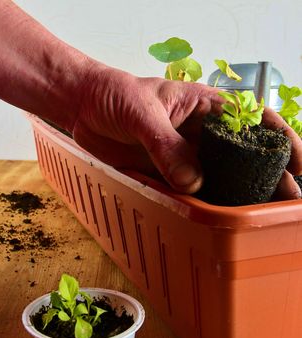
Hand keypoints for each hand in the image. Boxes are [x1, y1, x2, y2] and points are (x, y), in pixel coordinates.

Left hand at [71, 67, 301, 198]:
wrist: (83, 107)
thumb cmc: (114, 95)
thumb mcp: (142, 113)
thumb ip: (166, 145)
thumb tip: (192, 181)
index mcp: (203, 106)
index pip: (253, 118)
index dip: (280, 138)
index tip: (297, 162)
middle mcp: (198, 132)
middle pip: (241, 154)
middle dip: (266, 174)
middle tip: (285, 200)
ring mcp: (182, 154)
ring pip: (217, 176)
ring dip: (236, 193)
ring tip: (257, 214)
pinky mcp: (164, 171)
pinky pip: (188, 190)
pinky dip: (201, 202)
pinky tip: (216, 216)